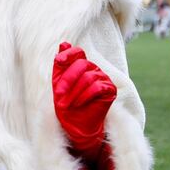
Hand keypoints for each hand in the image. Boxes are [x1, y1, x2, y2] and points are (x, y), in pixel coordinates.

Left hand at [52, 42, 116, 157]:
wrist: (75, 126)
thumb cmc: (65, 104)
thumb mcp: (58, 84)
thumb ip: (61, 65)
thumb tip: (63, 44)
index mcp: (81, 65)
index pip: (78, 52)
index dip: (69, 54)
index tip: (59, 61)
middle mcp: (94, 69)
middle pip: (81, 64)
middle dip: (67, 80)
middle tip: (59, 96)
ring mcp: (103, 78)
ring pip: (88, 77)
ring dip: (74, 92)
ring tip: (66, 104)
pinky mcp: (110, 90)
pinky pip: (97, 87)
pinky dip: (85, 96)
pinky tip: (78, 104)